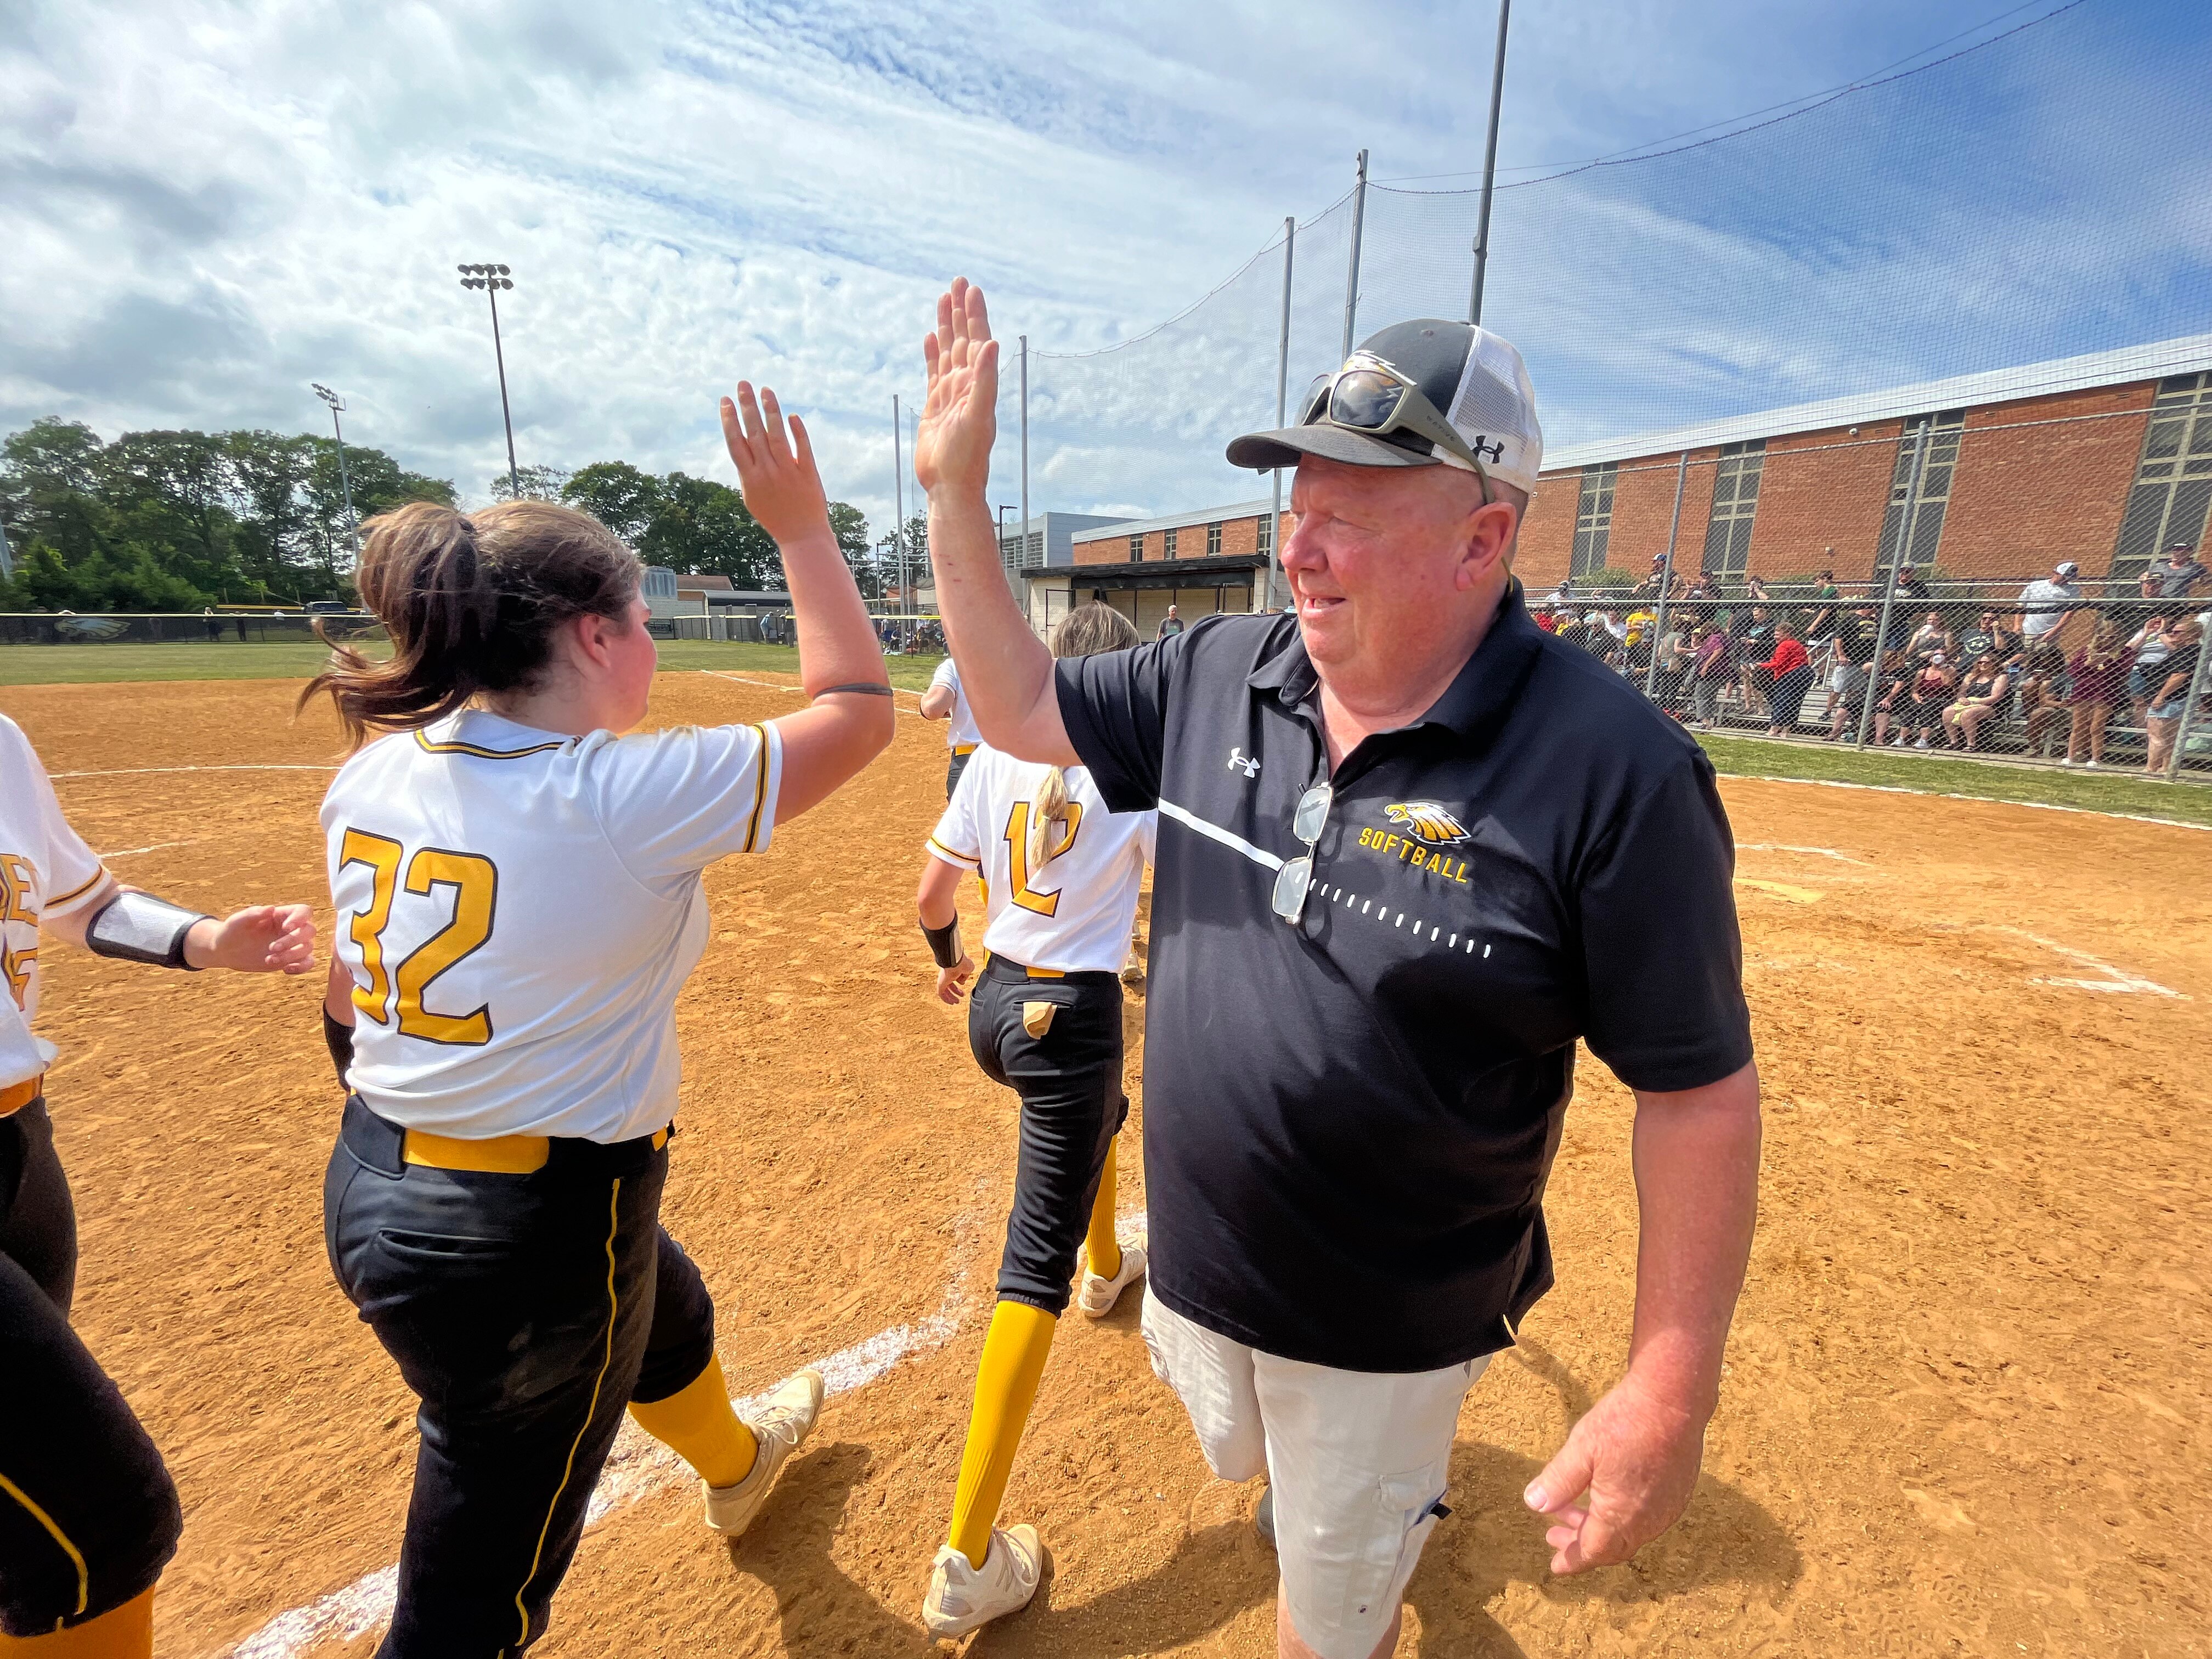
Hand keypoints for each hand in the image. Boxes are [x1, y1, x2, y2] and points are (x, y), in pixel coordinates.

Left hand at [186, 903, 315, 974]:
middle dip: (292, 940)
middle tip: (271, 948)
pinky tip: (285, 970)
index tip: (286, 928)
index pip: (303, 911)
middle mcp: (291, 929)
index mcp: (281, 915)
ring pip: (308, 947)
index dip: (300, 918)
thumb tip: (271, 908)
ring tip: (268, 960)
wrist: (227, 951)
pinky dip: (302, 967)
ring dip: (292, 955)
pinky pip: (308, 962)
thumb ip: (252, 913)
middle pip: (309, 930)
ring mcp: (292, 944)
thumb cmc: (232, 931)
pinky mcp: (291, 959)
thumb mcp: (237, 921)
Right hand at [720, 383, 829, 546]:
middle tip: (743, 383)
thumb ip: (747, 471)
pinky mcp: (808, 474)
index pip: (736, 443)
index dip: (729, 420)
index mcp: (750, 479)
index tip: (725, 399)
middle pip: (755, 433)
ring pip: (777, 436)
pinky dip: (797, 431)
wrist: (802, 537)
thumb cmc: (775, 517)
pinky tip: (792, 416)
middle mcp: (767, 473)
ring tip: (765, 390)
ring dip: (771, 411)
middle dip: (747, 406)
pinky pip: (802, 448)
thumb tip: (742, 443)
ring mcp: (788, 472)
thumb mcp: (753, 496)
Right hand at [913, 278, 997, 498]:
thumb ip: (986, 380)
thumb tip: (992, 344)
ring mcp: (951, 394)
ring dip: (947, 326)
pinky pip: (934, 371)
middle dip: (961, 311)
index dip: (975, 314)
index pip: (978, 340)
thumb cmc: (967, 457)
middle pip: (964, 339)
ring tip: (944, 299)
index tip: (971, 289)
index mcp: (979, 384)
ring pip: (949, 351)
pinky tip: (931, 337)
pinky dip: (933, 353)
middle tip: (959, 282)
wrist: (950, 486)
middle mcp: (967, 385)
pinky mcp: (936, 405)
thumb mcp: (978, 416)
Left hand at [935, 954, 975, 1004]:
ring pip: (945, 991)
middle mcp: (947, 974)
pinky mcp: (940, 984)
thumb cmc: (961, 962)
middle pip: (950, 985)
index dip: (960, 981)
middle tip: (961, 995)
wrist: (955, 961)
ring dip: (951, 997)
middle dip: (956, 991)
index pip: (955, 977)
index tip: (963, 984)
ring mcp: (943, 979)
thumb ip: (966, 975)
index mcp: (953, 969)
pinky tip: (951, 1002)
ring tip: (957, 1001)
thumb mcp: (969, 969)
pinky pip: (941, 994)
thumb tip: (963, 979)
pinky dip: (946, 999)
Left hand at [1523, 1373, 1707, 1573]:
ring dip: (1601, 1529)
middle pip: (1612, 1548)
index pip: (1592, 1552)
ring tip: (1573, 1513)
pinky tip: (1608, 1498)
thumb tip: (1534, 1505)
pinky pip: (1648, 1519)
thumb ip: (1558, 1482)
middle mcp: (1648, 1520)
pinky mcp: (1678, 1492)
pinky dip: (1623, 1518)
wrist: (1674, 1399)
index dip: (1572, 1560)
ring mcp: (1667, 1507)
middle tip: (1554, 1535)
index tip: (1556, 1566)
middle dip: (1582, 1545)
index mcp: (1621, 1515)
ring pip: (1630, 1534)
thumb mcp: (1581, 1449)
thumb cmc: (1625, 1422)